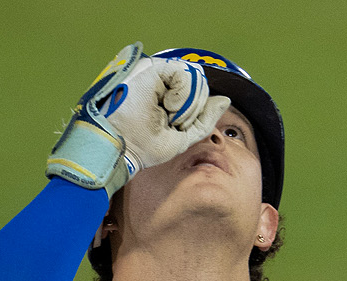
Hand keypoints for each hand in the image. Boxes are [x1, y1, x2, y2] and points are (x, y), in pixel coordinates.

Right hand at [46, 44, 229, 193]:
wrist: (121, 148)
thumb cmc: (144, 146)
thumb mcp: (183, 136)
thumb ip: (204, 118)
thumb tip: (225, 100)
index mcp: (167, 96)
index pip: (198, 94)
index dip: (196, 112)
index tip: (177, 127)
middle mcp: (161, 82)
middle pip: (199, 86)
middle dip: (193, 110)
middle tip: (172, 122)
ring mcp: (155, 73)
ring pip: (195, 79)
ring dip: (188, 105)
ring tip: (169, 115)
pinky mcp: (151, 67)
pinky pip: (185, 73)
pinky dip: (184, 95)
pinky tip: (169, 105)